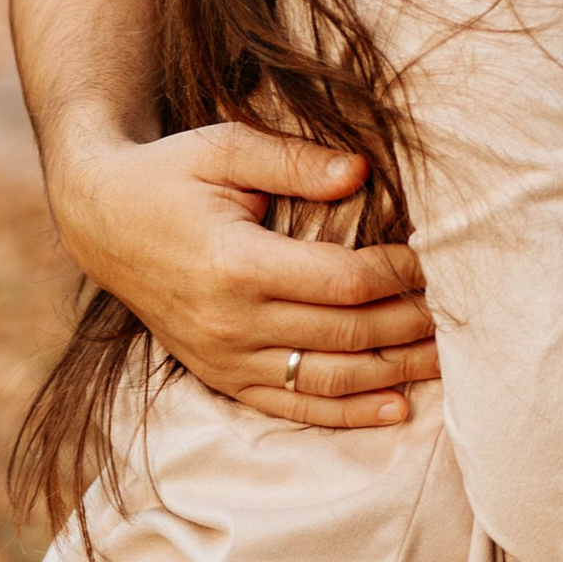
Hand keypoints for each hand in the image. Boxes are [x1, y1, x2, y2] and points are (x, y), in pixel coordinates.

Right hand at [43, 115, 439, 427]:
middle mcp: (230, 322)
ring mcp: (223, 357)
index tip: (437, 260)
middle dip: (410, 325)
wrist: (101, 219)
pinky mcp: (219, 375)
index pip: (342, 282)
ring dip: (393, 374)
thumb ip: (294, 161)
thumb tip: (362, 172)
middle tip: (461, 314)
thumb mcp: (225, 148)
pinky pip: (290, 406)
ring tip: (447, 362)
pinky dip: (346, 414)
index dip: (398, 275)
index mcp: (235, 263)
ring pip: (327, 380)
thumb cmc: (170, 174)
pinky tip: (394, 408)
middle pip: (344, 335)